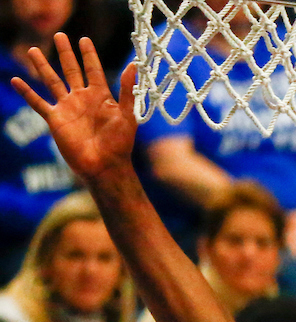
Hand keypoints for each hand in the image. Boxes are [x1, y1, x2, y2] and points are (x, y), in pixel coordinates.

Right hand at [10, 35, 137, 183]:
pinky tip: (16, 81)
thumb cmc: (120, 144)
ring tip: (33, 50)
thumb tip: (133, 65)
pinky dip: (27, 92)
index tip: (84, 39)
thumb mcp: (127, 115)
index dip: (89, 55)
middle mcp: (82, 98)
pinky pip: (38, 103)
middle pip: (71, 70)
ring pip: (52, 81)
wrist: (105, 166)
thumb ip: (128, 90)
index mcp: (101, 96)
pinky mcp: (55, 120)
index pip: (93, 69)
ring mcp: (67, 108)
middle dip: (65, 53)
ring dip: (42, 66)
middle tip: (59, 35)